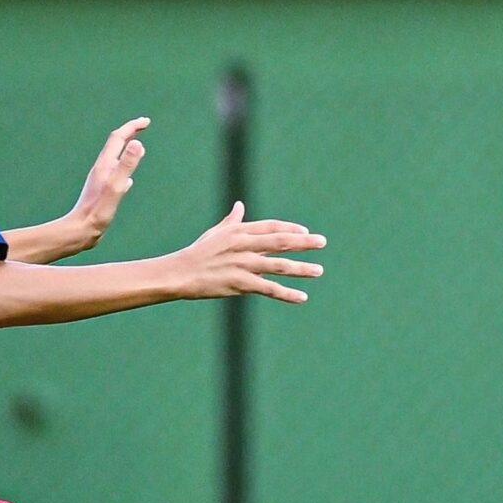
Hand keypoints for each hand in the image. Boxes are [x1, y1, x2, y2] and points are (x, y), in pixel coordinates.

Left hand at [68, 117, 148, 247]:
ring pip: (115, 159)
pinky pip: (116, 174)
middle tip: (143, 125)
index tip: (146, 121)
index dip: (132, 127)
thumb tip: (137, 142)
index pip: (119, 138)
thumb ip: (127, 164)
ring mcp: (101, 180)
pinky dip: (124, 168)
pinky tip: (128, 179)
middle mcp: (102, 169)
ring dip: (126, 149)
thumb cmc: (98, 211)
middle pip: (115, 144)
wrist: (81, 230)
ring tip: (136, 145)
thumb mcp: (116, 186)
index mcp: (105, 164)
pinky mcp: (103, 191)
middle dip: (129, 132)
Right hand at [174, 202, 326, 302]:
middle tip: (323, 242)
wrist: (180, 273)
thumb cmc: (198, 253)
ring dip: (301, 268)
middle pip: (280, 241)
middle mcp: (245, 245)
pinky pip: (269, 289)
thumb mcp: (216, 233)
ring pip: (279, 265)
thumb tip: (240, 205)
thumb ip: (232, 220)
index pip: (271, 227)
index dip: (290, 229)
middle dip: (304, 242)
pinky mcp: (241, 283)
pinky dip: (287, 293)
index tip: (306, 232)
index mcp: (240, 231)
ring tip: (319, 270)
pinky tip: (302, 297)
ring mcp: (244, 264)